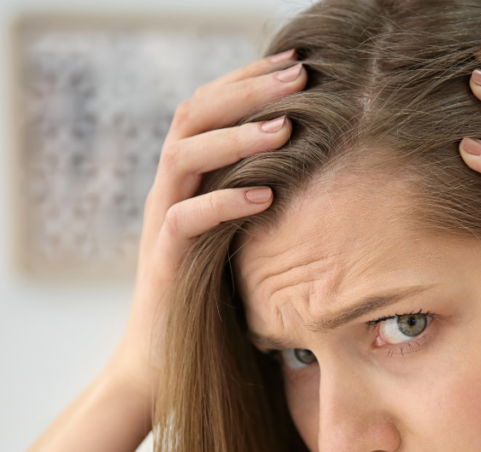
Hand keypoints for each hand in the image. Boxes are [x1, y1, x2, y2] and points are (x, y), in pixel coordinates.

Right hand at [106, 50, 306, 406]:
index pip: (208, 107)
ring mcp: (160, 224)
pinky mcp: (162, 264)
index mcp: (186, 178)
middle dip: (247, 89)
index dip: (247, 79)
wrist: (163, 361)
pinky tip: (265, 195)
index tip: (297, 60)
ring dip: (236, 137)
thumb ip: (260, 195)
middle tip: (299, 73)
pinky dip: (224, 202)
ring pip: (183, 157)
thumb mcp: (240, 235)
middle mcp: (168, 191)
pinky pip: (183, 221)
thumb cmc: (212, 298)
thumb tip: (319, 165)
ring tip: (287, 126)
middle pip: (194, 116)